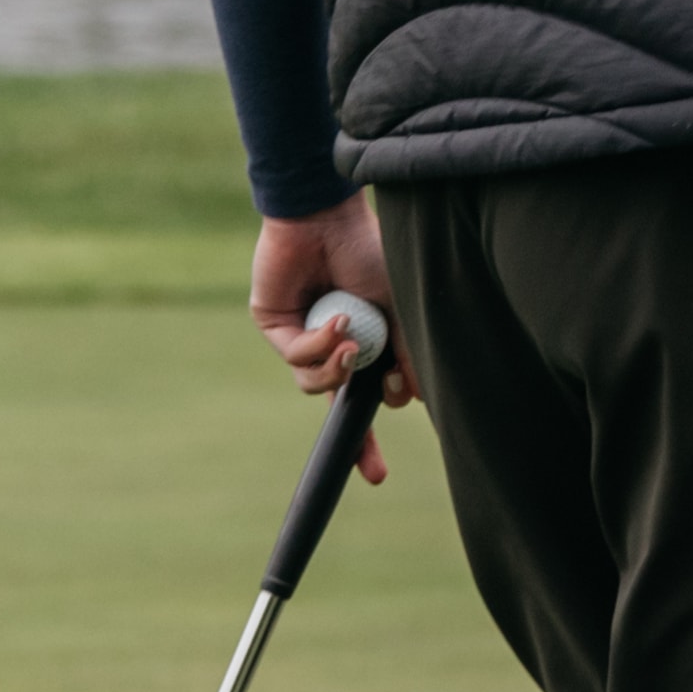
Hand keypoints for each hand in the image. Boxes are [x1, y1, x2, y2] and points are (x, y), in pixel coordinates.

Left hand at [248, 194, 415, 485]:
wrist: (329, 216)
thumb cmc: (372, 251)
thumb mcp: (403, 309)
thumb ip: (409, 353)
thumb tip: (416, 399)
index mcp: (368, 337)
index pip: (369, 395)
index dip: (371, 436)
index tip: (379, 475)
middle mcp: (334, 341)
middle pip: (340, 404)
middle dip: (357, 442)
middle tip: (375, 470)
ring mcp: (304, 334)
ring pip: (317, 384)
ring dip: (339, 371)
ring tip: (355, 342)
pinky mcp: (276, 325)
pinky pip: (298, 358)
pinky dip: (320, 345)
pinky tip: (336, 320)